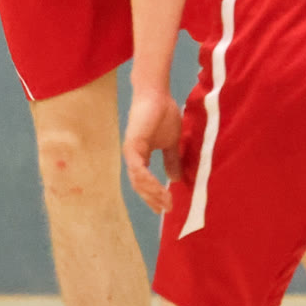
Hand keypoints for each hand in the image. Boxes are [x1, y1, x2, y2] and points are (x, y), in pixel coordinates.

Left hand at [122, 85, 182, 213]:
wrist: (157, 95)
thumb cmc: (163, 114)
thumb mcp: (171, 143)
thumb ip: (172, 160)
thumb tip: (175, 179)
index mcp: (141, 157)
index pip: (144, 182)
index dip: (154, 196)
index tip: (167, 207)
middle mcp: (133, 157)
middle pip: (139, 186)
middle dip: (152, 200)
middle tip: (166, 210)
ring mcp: (131, 152)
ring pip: (138, 181)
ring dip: (152, 194)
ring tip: (166, 202)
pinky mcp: (132, 146)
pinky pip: (139, 170)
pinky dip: (149, 181)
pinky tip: (160, 189)